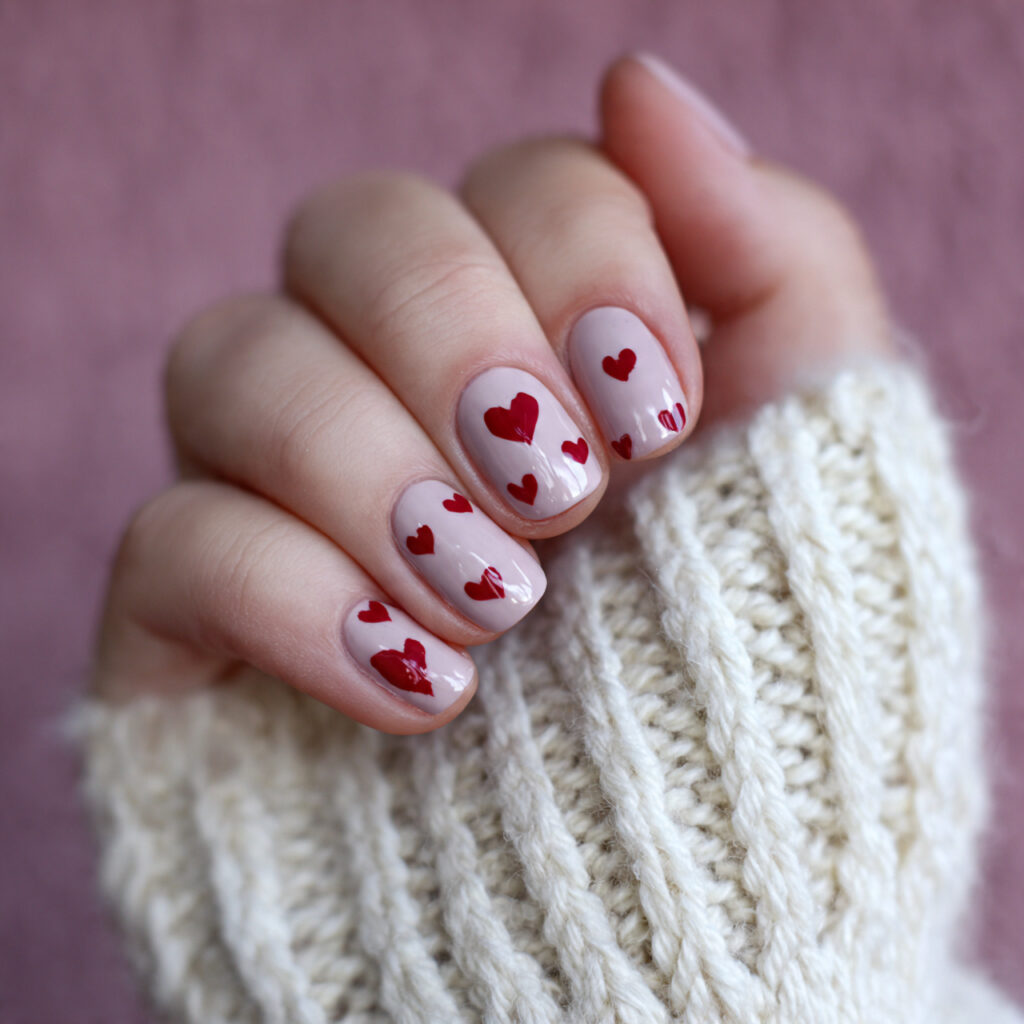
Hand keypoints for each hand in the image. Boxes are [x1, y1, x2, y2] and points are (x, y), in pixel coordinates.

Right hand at [92, 55, 887, 732]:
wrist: (674, 898)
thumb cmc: (756, 675)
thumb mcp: (814, 445)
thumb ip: (767, 249)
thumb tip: (639, 85)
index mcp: (545, 336)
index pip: (516, 184)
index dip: (583, 254)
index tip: (659, 408)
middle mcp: (402, 390)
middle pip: (351, 229)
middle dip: (457, 339)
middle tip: (563, 492)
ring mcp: (290, 497)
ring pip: (228, 359)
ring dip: (371, 468)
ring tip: (500, 601)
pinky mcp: (204, 618)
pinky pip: (170, 542)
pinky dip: (293, 600)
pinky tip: (415, 687)